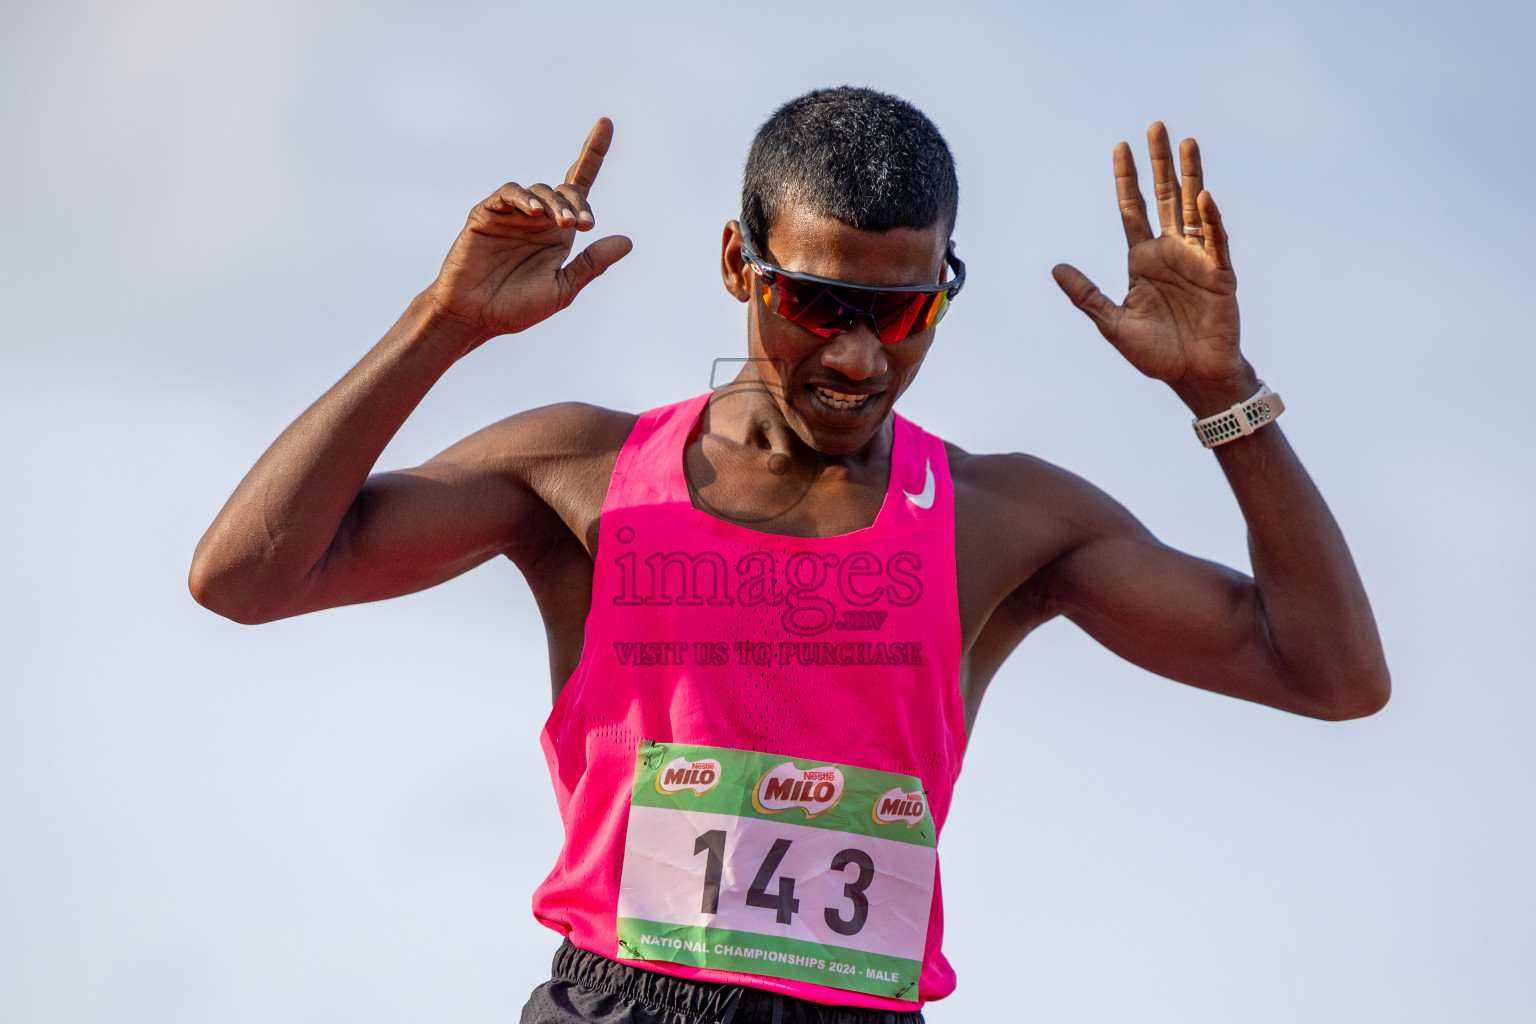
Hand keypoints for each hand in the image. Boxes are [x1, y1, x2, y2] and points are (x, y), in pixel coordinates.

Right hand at [428, 118, 632, 343]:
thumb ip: (591, 264)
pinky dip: (523, 198)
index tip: (605, 124)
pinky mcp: (486, 214)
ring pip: (539, 190)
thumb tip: (627, 241)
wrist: (472, 318)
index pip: (579, 187)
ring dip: (554, 204)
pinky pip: (507, 195)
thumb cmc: (515, 308)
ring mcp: (511, 214)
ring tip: (562, 224)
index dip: (593, 153)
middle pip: (565, 191)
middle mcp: (538, 219)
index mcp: (558, 234)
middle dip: (577, 203)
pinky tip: (534, 212)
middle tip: (580, 225)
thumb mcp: (562, 289)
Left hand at [1053, 123, 1252, 413]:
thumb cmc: (1156, 353)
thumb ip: (1086, 295)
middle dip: (1159, 163)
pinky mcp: (1220, 274)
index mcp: (1142, 260)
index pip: (1131, 209)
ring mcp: (1197, 259)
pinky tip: (1203, 196)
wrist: (1192, 376)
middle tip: (1156, 127)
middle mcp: (1170, 252)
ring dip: (1190, 175)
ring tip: (1187, 142)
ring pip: (1193, 208)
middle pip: (1163, 197)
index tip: (1120, 146)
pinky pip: (1215, 241)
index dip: (1126, 179)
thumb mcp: (1112, 324)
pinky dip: (1210, 220)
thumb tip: (1055, 268)